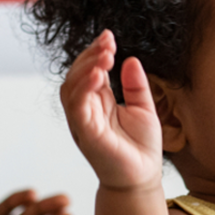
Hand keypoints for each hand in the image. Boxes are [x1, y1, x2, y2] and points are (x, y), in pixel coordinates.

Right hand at [61, 30, 163, 190]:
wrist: (143, 178)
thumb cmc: (141, 148)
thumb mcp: (143, 108)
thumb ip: (136, 85)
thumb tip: (130, 59)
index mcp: (98, 103)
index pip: (89, 71)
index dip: (95, 52)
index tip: (109, 36)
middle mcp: (86, 111)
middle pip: (76, 75)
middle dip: (89, 56)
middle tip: (108, 44)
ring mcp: (83, 122)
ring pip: (71, 88)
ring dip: (85, 68)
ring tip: (104, 56)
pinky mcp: (86, 134)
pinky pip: (77, 108)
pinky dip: (84, 89)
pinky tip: (98, 75)